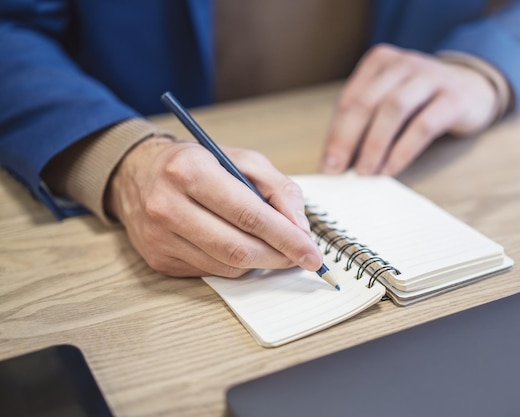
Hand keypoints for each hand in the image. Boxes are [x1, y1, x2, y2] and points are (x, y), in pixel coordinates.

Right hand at [104, 137, 321, 276]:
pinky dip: (235, 265)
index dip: (287, 239)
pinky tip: (238, 247)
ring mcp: (159, 236)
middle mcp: (168, 205)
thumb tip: (300, 229)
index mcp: (190, 171)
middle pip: (238, 248)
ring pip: (227, 266)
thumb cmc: (196, 163)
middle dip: (279, 257)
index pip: (249, 215)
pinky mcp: (158, 259)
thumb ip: (279, 189)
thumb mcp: (243, 159)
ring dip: (259, 263)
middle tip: (300, 258)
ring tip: (272, 248)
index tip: (313, 254)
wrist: (137, 172)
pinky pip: (211, 272)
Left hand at [320, 44, 497, 175]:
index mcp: (380, 61)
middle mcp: (403, 64)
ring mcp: (430, 77)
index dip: (335, 134)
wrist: (474, 87)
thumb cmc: (422, 100)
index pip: (350, 99)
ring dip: (374, 145)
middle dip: (347, 139)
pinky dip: (403, 150)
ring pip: (393, 110)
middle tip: (337, 169)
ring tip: (364, 172)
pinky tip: (391, 169)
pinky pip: (423, 126)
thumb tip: (338, 160)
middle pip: (366, 102)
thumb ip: (366, 122)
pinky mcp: (453, 98)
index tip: (327, 164)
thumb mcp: (391, 100)